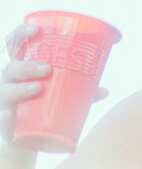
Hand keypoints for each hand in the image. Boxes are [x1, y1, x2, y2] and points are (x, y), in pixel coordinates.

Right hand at [2, 23, 107, 148]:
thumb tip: (105, 90)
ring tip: (37, 88)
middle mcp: (8, 82)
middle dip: (27, 66)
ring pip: (4, 91)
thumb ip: (81, 92)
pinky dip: (3, 117)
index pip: (14, 45)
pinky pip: (0, 118)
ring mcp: (4, 101)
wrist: (28, 138)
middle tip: (47, 69)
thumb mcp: (62, 94)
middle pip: (11, 68)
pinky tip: (9, 115)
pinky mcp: (3, 121)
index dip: (20, 34)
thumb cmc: (45, 106)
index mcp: (21, 68)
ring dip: (19, 88)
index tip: (36, 30)